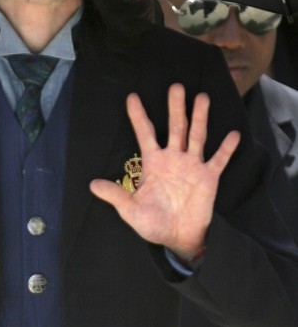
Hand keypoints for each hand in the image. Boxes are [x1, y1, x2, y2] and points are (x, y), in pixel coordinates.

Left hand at [90, 83, 239, 260]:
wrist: (178, 239)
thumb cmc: (153, 224)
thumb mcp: (131, 210)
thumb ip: (116, 195)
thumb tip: (92, 184)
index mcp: (153, 163)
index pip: (144, 133)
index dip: (138, 116)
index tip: (132, 97)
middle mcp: (173, 158)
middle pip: (174, 127)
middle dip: (175, 108)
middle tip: (176, 87)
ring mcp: (192, 166)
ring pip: (196, 135)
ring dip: (199, 117)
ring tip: (202, 97)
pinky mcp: (208, 177)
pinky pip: (218, 160)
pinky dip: (226, 148)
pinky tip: (234, 134)